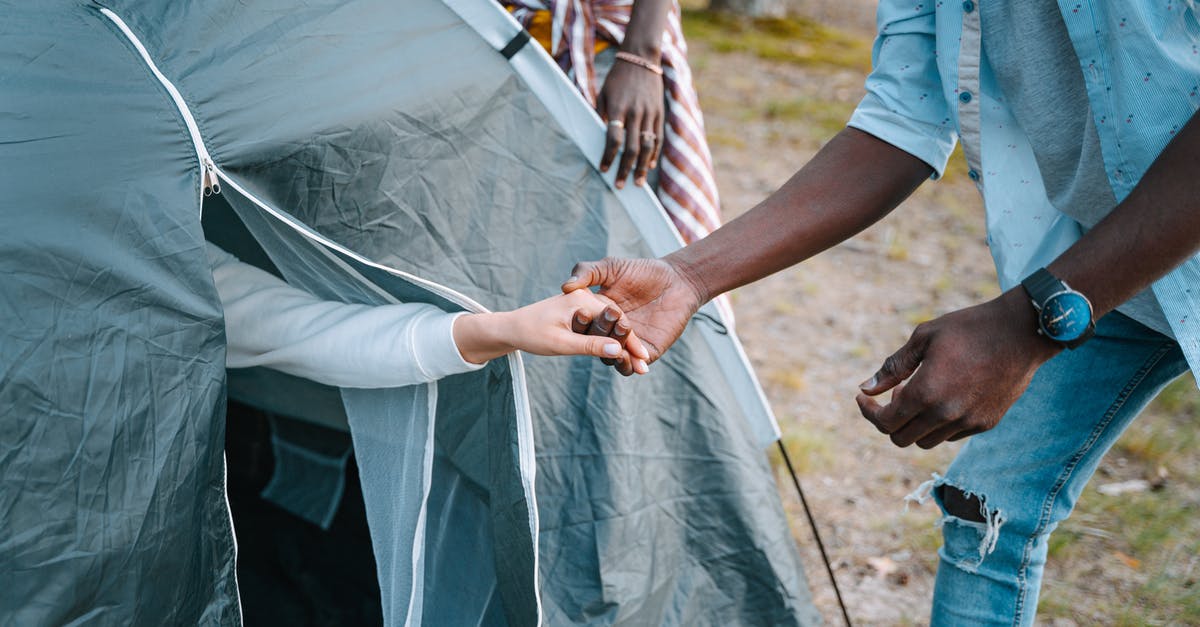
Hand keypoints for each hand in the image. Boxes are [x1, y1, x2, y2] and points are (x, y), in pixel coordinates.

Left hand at [454, 290, 649, 370]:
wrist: (510, 327)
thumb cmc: (531, 334)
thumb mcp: (561, 343)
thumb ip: (590, 346)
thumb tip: (618, 352)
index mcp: (583, 300)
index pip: (617, 323)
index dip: (632, 343)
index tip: (644, 361)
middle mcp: (586, 298)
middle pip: (617, 323)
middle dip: (632, 345)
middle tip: (645, 366)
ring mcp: (584, 304)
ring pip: (611, 325)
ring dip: (623, 343)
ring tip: (637, 362)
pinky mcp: (580, 312)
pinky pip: (602, 326)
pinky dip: (611, 339)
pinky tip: (619, 353)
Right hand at [561, 256, 706, 367]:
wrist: (677, 280)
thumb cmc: (643, 270)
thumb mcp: (610, 267)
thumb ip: (587, 272)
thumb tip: (565, 287)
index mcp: (599, 314)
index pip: (583, 326)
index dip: (580, 323)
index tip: (581, 314)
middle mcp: (611, 331)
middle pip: (596, 342)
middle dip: (600, 334)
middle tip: (612, 317)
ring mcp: (628, 343)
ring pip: (612, 358)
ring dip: (612, 354)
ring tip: (616, 344)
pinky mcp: (646, 352)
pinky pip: (632, 365)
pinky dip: (627, 365)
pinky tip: (628, 358)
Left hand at [597, 57, 663, 188]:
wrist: (641, 59)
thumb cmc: (617, 78)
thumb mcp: (603, 93)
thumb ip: (600, 115)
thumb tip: (597, 139)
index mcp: (618, 108)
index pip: (613, 138)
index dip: (608, 156)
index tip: (603, 169)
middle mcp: (635, 112)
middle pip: (631, 147)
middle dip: (625, 169)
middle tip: (619, 185)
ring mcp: (650, 113)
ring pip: (647, 146)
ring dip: (642, 167)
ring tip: (638, 182)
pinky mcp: (659, 113)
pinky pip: (658, 138)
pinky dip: (654, 154)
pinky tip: (650, 165)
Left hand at [855, 288, 1061, 448]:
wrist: (1023, 332)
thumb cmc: (969, 328)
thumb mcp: (924, 338)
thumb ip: (893, 367)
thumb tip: (865, 388)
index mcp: (926, 393)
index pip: (885, 423)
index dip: (868, 412)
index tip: (864, 398)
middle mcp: (946, 414)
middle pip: (901, 438)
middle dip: (889, 420)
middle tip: (893, 394)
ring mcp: (968, 422)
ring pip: (926, 441)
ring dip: (914, 424)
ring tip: (919, 394)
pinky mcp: (986, 423)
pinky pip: (950, 435)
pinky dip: (937, 424)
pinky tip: (943, 397)